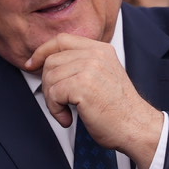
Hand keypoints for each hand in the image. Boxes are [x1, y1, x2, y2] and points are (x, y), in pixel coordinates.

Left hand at [25, 33, 163, 168]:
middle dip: (48, 85)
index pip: (62, 40)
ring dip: (52, 101)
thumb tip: (48, 66)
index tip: (31, 64)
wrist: (137, 128)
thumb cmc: (119, 110)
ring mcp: (90, 68)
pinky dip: (56, 110)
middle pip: (51, 61)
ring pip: (50, 78)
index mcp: (101, 49)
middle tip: (59, 103)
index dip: (42, 51)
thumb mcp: (103, 77)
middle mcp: (96, 54)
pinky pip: (53, 93)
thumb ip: (82, 65)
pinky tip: (68, 119)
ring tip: (66, 112)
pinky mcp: (83, 85)